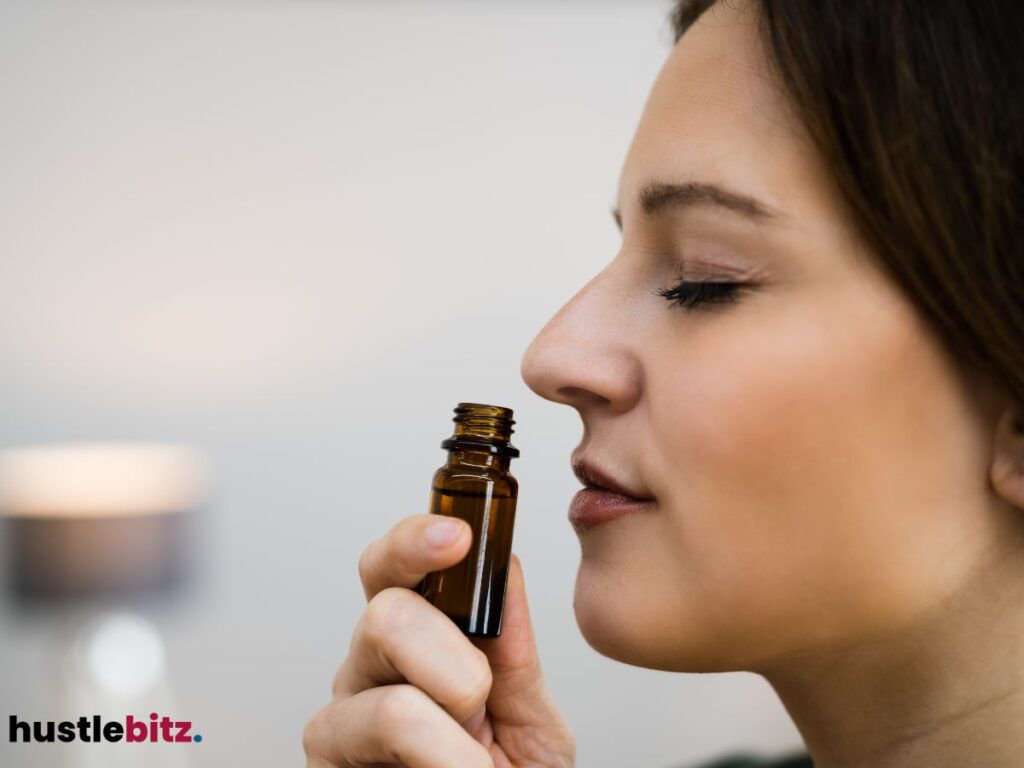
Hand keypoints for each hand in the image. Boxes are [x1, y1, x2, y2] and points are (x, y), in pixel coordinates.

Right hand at [303, 513, 575, 767]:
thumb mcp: (529, 715)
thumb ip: (512, 645)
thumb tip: (507, 564)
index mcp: (417, 638)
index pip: (394, 566)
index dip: (416, 541)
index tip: (457, 536)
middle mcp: (369, 668)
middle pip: (382, 612)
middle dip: (449, 651)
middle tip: (480, 697)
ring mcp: (341, 719)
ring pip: (383, 687)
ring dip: (451, 724)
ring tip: (475, 757)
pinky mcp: (325, 764)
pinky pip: (379, 734)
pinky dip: (442, 759)